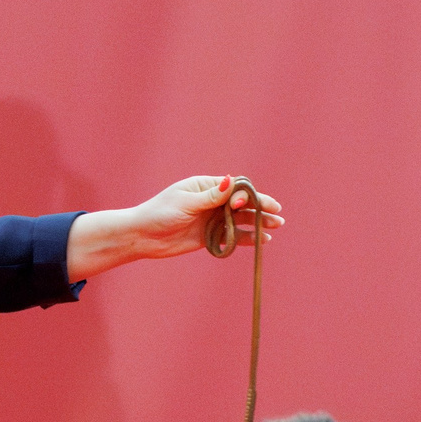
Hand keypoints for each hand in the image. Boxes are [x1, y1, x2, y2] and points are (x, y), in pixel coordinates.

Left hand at [65, 175, 284, 280]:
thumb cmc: (159, 213)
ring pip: (240, 220)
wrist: (142, 236)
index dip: (249, 195)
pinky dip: (246, 238)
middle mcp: (210, 201)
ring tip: (275, 227)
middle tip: (278, 215)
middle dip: (260, 208)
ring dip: (257, 223)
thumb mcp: (186, 203)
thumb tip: (231, 181)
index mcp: (205, 186)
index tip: (256, 203)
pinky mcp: (209, 236)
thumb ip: (211, 196)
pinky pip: (231, 236)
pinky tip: (261, 240)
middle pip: (241, 204)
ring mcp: (211, 219)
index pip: (234, 188)